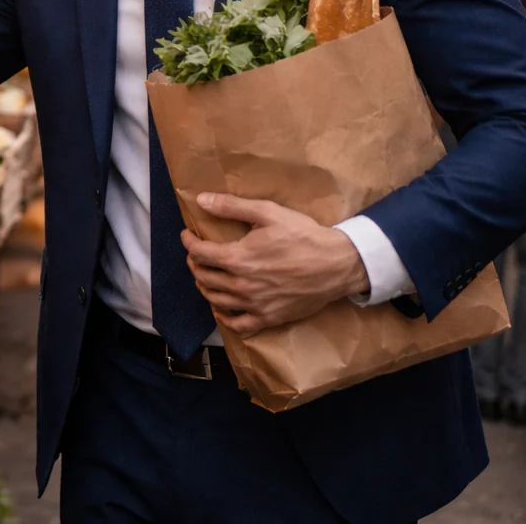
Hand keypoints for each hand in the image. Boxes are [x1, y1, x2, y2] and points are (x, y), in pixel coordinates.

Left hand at [181, 193, 369, 336]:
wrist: (337, 264)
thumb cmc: (304, 236)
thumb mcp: (268, 213)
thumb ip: (232, 207)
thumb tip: (202, 200)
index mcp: (238, 258)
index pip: (199, 253)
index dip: (188, 242)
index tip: (187, 235)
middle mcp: (241, 285)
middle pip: (204, 277)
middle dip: (194, 263)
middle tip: (196, 254)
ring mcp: (255, 304)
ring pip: (215, 300)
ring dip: (204, 287)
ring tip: (205, 276)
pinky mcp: (269, 318)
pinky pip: (238, 324)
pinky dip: (224, 317)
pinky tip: (222, 308)